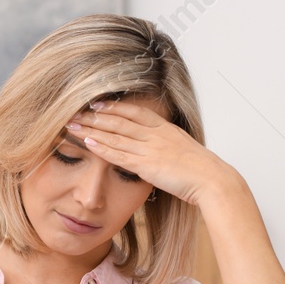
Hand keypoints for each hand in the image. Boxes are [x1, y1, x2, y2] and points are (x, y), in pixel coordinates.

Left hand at [69, 97, 232, 205]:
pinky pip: (119, 154)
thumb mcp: (183, 150)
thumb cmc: (201, 169)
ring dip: (91, 129)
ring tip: (72, 124)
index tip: (97, 104)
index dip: (114, 107)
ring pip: (115, 135)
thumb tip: (160, 149)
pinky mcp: (146, 165)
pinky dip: (102, 148)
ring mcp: (150, 149)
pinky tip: (87, 142)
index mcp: (165, 128)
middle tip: (74, 111)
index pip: (135, 112)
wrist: (212, 180)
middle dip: (95, 116)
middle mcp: (155, 134)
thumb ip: (168, 146)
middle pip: (119, 120)